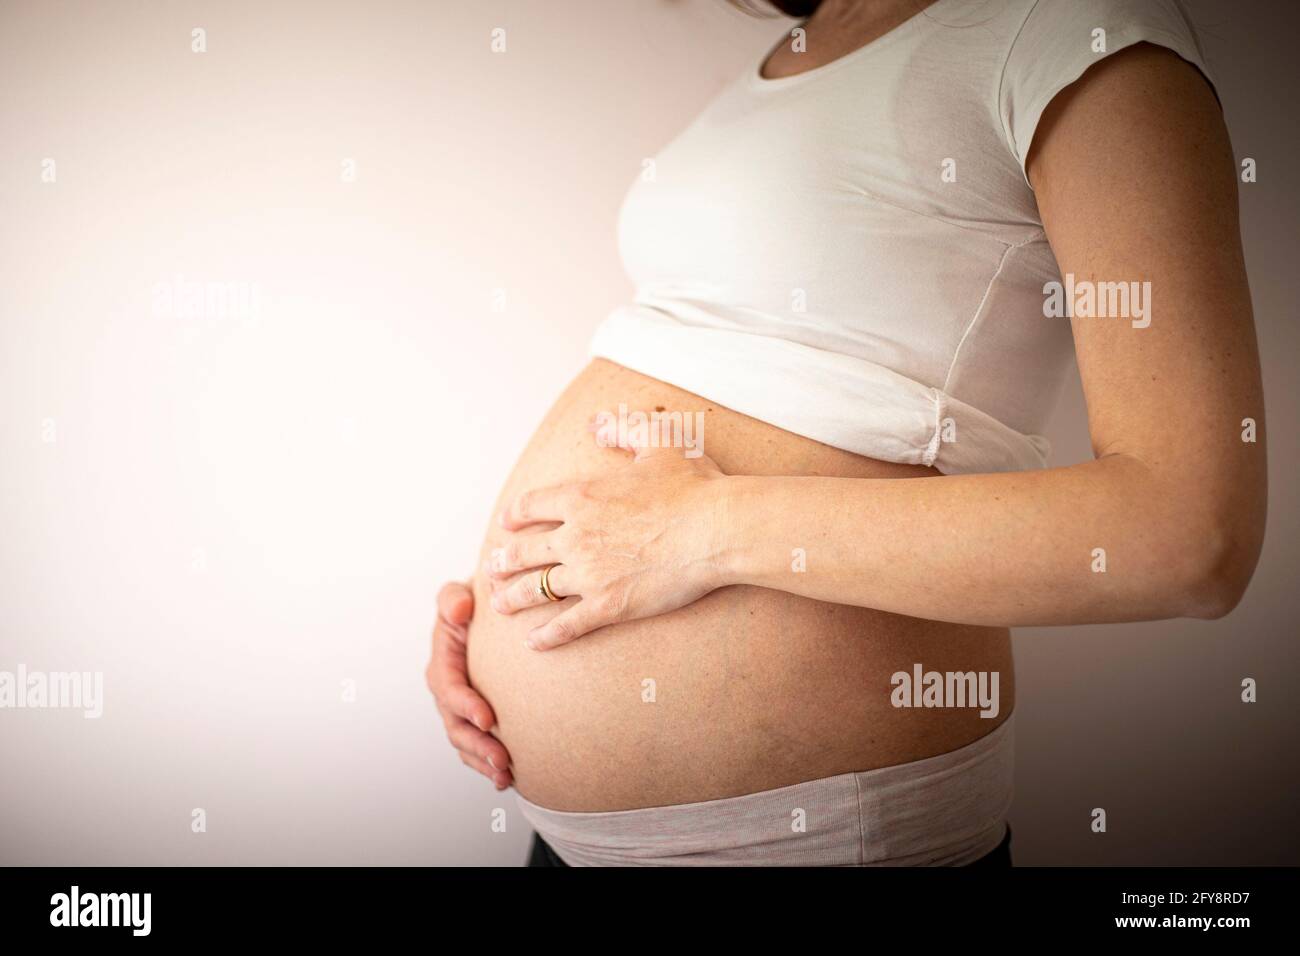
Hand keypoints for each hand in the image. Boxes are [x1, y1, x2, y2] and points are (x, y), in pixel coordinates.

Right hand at [425, 580, 511, 788]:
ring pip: (467, 742)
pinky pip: (478, 747)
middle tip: (502, 759)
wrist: (491, 614)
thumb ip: (452, 598)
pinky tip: (511, 780)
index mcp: (443, 661)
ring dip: (483, 762)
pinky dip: (489, 765)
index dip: (465, 705)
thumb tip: (459, 609)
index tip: (488, 718)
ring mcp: (461, 708)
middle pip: (456, 725)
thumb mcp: (458, 593)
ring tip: (506, 777)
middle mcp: (448, 689)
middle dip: (477, 745)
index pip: (449, 687)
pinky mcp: (477, 718)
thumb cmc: (475, 602)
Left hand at [488, 439, 729, 649]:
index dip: (516, 515)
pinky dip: (547, 635)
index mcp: (582, 496)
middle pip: (524, 551)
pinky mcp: (608, 606)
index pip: (532, 505)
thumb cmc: (694, 486)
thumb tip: (597, 423)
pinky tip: (534, 642)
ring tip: (500, 604)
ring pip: (536, 589)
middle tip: (491, 569)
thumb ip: (624, 430)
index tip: (507, 523)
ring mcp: (589, 574)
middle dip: (504, 561)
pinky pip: (567, 624)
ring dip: (513, 598)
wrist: (717, 529)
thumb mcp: (658, 442)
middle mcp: (575, 536)